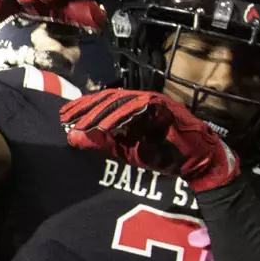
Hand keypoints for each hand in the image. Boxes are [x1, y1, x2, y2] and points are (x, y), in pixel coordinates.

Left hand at [60, 89, 238, 191]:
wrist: (194, 162)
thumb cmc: (161, 153)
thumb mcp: (123, 149)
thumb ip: (100, 142)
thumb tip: (71, 137)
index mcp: (131, 107)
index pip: (102, 102)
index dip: (83, 107)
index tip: (64, 116)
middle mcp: (141, 100)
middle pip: (108, 98)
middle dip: (86, 107)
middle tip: (68, 116)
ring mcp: (154, 102)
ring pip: (121, 101)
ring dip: (101, 112)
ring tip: (83, 124)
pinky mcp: (164, 107)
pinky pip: (139, 108)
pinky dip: (121, 116)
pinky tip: (106, 126)